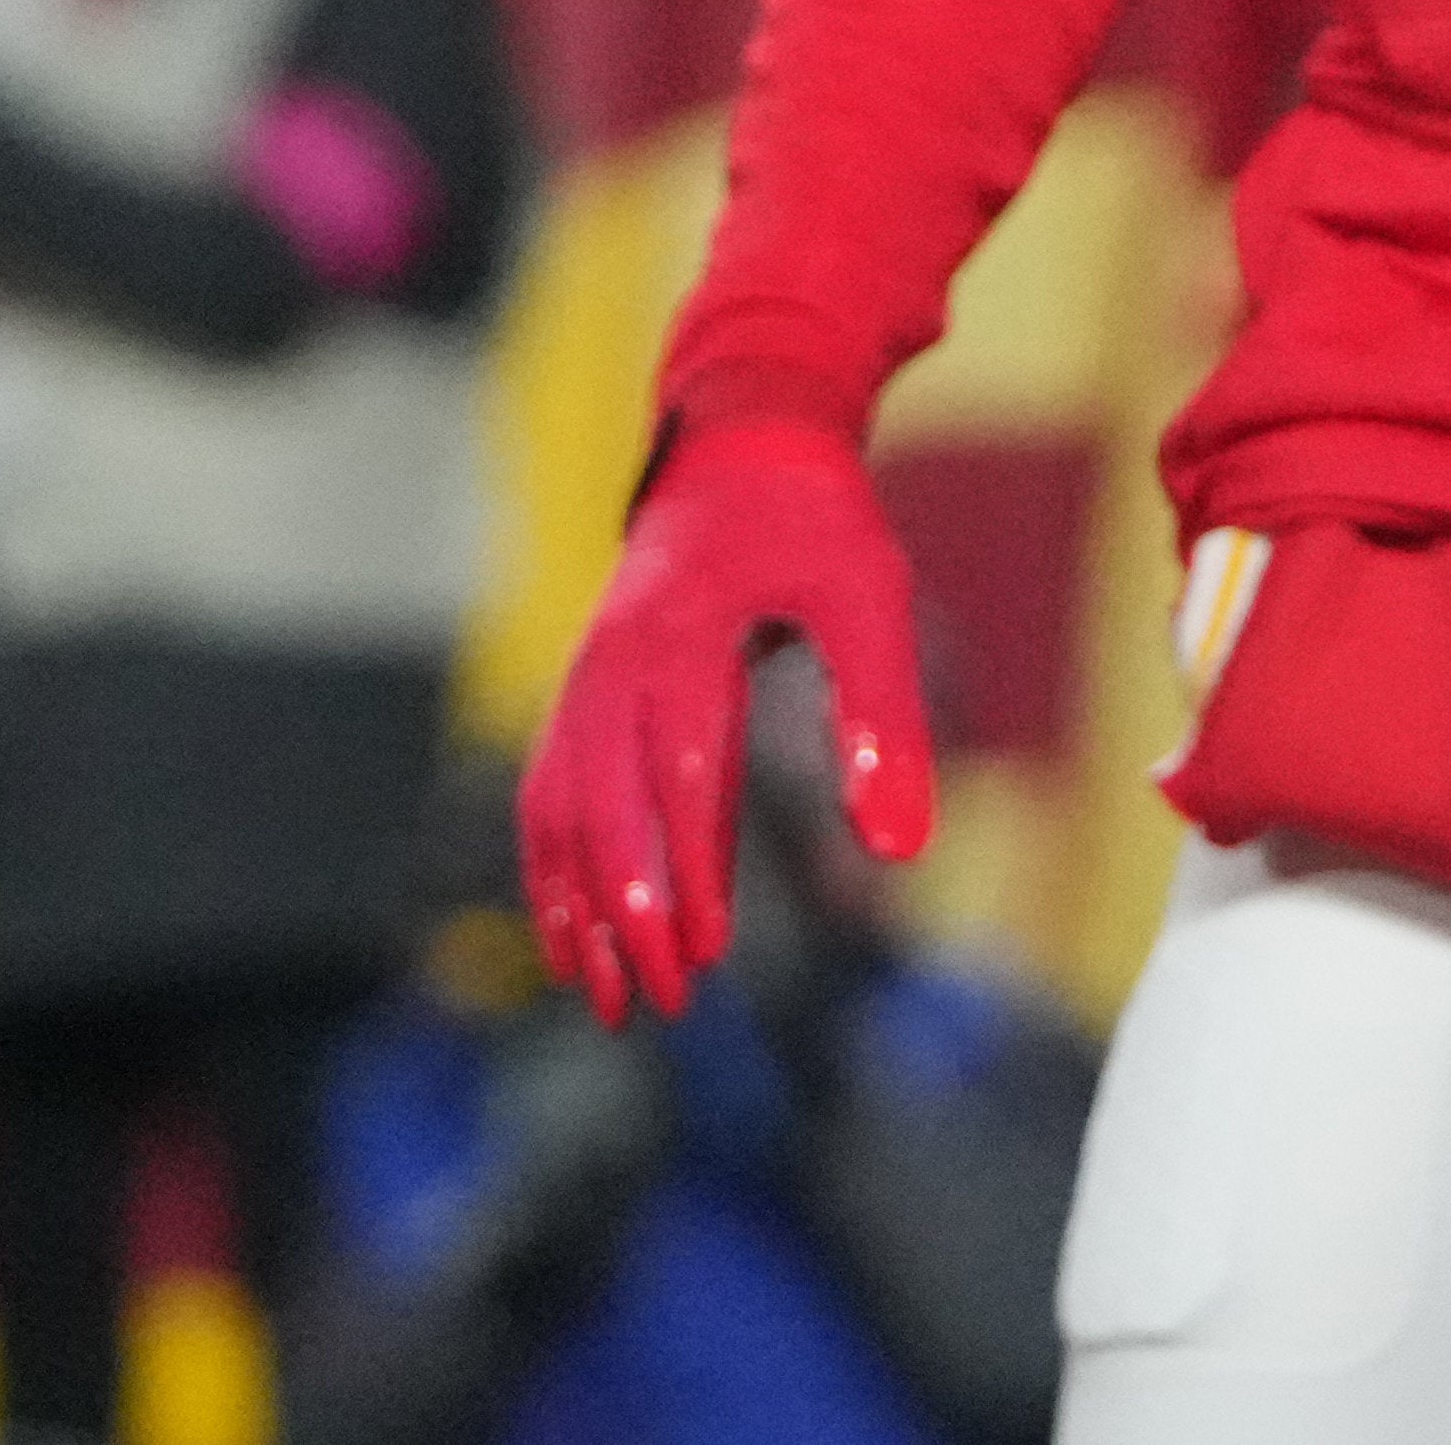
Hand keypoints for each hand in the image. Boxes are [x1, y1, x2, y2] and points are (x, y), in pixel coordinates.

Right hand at [517, 422, 936, 1023]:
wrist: (741, 449)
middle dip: (625, 912)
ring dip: (576, 907)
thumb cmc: (815, 527)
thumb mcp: (870, 599)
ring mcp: (584, 678)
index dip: (687, 866)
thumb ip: (882, 718)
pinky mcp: (580, 694)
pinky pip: (550, 792)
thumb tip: (900, 851)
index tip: (704, 953)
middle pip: (600, 806)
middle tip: (660, 1002)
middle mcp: (613, 661)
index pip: (677, 770)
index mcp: (680, 634)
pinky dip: (555, 870)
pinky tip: (574, 936)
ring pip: (557, 809)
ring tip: (608, 997)